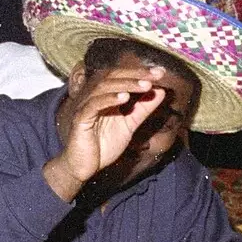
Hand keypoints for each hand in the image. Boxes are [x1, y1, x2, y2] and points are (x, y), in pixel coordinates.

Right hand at [44, 66, 166, 198]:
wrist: (84, 168)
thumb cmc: (103, 146)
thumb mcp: (129, 125)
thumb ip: (143, 109)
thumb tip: (161, 91)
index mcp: (105, 96)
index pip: (122, 77)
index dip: (141, 73)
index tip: (161, 72)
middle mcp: (94, 97)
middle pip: (113, 76)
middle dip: (136, 74)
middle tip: (155, 75)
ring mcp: (85, 107)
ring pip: (104, 87)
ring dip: (126, 84)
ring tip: (145, 85)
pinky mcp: (80, 119)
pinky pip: (94, 105)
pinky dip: (109, 99)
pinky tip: (125, 98)